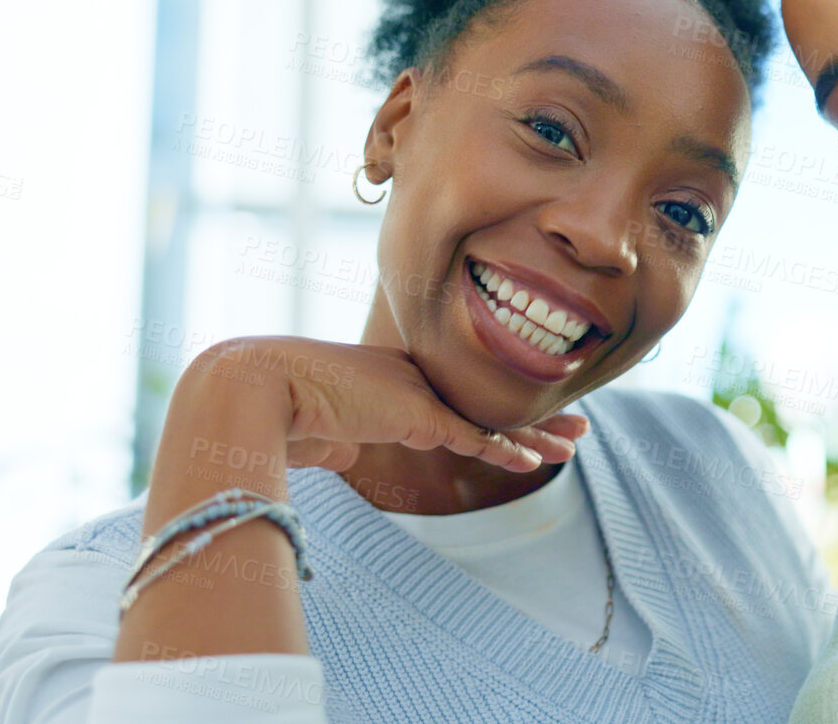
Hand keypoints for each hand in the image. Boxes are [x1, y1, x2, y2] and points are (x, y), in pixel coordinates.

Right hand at [192, 336, 587, 474]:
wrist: (260, 388)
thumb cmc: (277, 406)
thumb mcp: (316, 426)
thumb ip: (338, 438)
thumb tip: (341, 451)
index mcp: (394, 375)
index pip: (458, 393)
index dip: (495, 405)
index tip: (524, 415)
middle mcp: (415, 377)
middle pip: (489, 399)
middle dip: (537, 413)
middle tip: (577, 422)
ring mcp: (420, 393)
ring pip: (493, 416)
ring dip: (538, 432)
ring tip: (577, 441)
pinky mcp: (418, 415)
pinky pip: (474, 438)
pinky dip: (506, 451)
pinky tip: (536, 462)